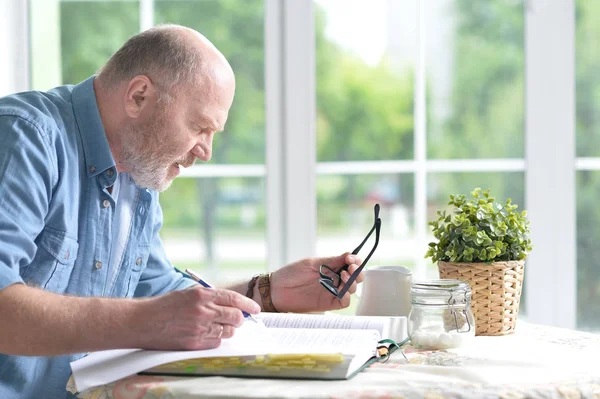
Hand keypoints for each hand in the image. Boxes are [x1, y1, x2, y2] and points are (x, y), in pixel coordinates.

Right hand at [136, 286, 260, 350]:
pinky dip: (216, 339)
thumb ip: (210, 297)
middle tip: (237, 319)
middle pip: (236, 317)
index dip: (248, 304)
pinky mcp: (194, 343)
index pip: (234, 299)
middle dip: (240, 319)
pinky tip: (206, 334)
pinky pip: (216, 343)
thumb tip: (231, 303)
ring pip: (228, 332)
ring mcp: (199, 328)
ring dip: (227, 329)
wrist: (142, 321)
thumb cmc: (164, 306)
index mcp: (202, 295)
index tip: (256, 309)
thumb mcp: (188, 293)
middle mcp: (203, 311)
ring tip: (216, 325)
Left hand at [270, 253, 363, 312]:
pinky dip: (347, 296)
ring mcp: (331, 292)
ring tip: (343, 276)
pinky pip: (344, 302)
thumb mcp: (311, 263)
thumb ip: (331, 261)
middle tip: (350, 267)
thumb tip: (349, 255)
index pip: (350, 264)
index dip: (354, 261)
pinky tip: (342, 290)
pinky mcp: (327, 303)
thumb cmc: (291, 274)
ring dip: (352, 282)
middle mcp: (333, 279)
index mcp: (330, 267)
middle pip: (355, 277)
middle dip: (357, 271)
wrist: (276, 290)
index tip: (350, 258)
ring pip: (352, 289)